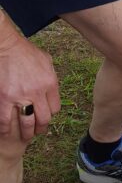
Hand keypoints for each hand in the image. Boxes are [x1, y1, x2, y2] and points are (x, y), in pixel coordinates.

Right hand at [0, 21, 59, 140]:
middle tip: (37, 131)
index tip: (45, 115)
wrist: (6, 46)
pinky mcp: (5, 98)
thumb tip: (52, 88)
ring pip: (27, 124)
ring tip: (25, 136)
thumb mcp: (46, 60)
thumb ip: (51, 76)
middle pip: (44, 119)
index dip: (50, 114)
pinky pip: (6, 120)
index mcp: (49, 83)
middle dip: (41, 128)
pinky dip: (6, 129)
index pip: (55, 108)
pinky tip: (6, 131)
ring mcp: (20, 96)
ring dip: (27, 133)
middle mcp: (37, 92)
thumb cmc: (25, 51)